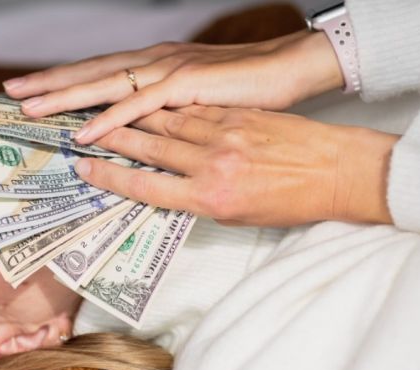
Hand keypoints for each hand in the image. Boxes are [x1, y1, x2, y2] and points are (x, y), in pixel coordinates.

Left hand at [3, 32, 342, 144]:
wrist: (288, 71)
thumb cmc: (246, 90)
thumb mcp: (197, 99)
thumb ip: (168, 110)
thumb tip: (148, 129)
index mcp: (156, 65)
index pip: (101, 72)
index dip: (65, 80)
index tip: (32, 89)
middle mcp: (155, 62)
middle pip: (92, 72)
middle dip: (49, 82)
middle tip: (11, 90)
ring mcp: (168, 70)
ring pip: (105, 85)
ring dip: (66, 97)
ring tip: (31, 108)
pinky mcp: (185, 85)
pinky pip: (138, 105)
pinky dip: (109, 119)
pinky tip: (84, 132)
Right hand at [73, 106, 398, 226]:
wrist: (337, 173)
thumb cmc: (290, 202)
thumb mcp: (237, 216)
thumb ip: (198, 199)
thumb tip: (166, 185)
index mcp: (210, 199)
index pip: (146, 188)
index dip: (110, 176)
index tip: (84, 168)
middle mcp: (212, 165)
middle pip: (148, 147)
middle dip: (110, 138)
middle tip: (81, 131)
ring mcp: (224, 135)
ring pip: (166, 121)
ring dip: (132, 117)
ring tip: (107, 113)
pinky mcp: (237, 115)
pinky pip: (193, 109)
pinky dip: (168, 106)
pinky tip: (151, 102)